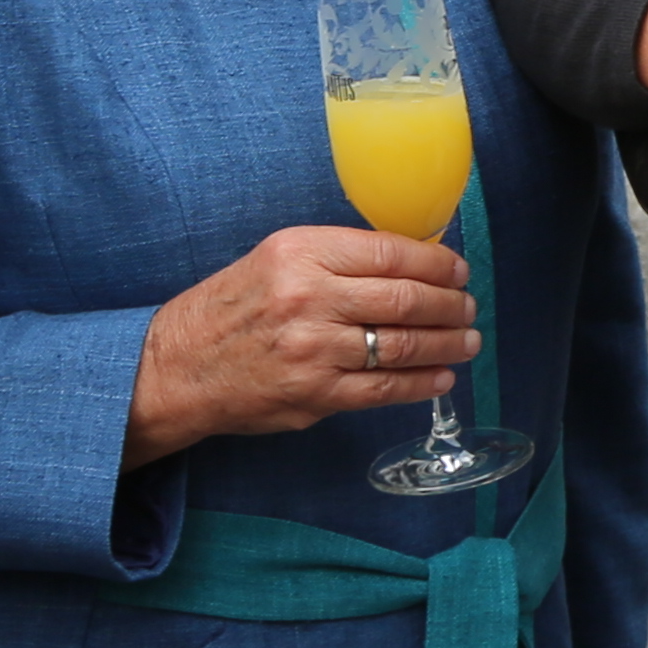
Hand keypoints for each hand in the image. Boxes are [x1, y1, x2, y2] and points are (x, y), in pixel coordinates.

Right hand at [125, 226, 475, 464]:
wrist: (179, 366)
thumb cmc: (232, 307)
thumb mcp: (276, 258)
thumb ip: (336, 258)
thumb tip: (411, 263)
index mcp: (301, 252)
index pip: (391, 252)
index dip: (436, 264)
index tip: (457, 271)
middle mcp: (309, 298)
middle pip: (404, 299)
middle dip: (450, 305)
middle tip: (468, 307)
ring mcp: (313, 350)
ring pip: (402, 346)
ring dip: (446, 344)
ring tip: (467, 341)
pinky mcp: (315, 395)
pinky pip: (383, 390)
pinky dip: (421, 383)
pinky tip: (440, 376)